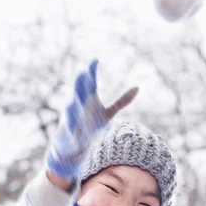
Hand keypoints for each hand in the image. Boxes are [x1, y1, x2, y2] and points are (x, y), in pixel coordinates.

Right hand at [46, 59, 137, 179]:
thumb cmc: (90, 126)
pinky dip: (70, 129)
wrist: (72, 146)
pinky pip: (69, 131)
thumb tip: (137, 87)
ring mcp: (71, 119)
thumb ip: (121, 102)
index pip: (90, 84)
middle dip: (80, 84)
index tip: (95, 60)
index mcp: (88, 99)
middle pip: (79, 93)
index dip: (91, 72)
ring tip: (74, 101)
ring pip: (71, 110)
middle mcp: (78, 106)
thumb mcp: (107, 114)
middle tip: (83, 73)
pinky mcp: (68, 134)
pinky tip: (72, 130)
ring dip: (73, 106)